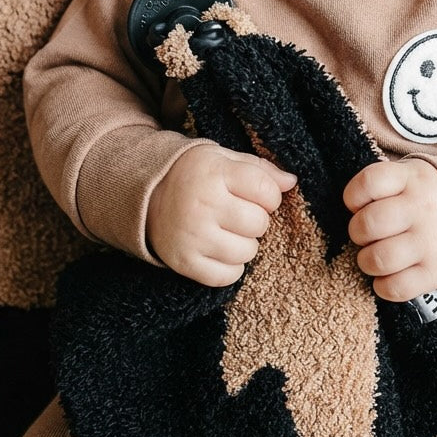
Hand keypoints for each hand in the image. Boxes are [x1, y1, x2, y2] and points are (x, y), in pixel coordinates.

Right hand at [146, 144, 295, 286]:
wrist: (145, 195)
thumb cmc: (195, 175)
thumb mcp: (224, 160)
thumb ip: (261, 169)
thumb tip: (292, 182)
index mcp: (215, 173)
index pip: (268, 192)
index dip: (269, 196)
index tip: (255, 195)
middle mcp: (203, 204)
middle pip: (260, 224)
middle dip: (255, 220)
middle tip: (236, 213)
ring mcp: (192, 236)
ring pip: (248, 252)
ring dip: (244, 244)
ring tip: (226, 231)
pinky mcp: (184, 262)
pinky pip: (228, 276)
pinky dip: (230, 267)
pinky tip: (218, 250)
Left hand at [343, 159, 436, 301]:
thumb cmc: (422, 199)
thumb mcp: (407, 177)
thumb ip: (378, 186)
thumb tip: (346, 212)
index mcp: (412, 178)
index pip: (368, 182)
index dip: (352, 197)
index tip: (359, 205)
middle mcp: (423, 208)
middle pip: (368, 224)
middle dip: (358, 232)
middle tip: (367, 235)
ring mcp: (431, 241)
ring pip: (379, 259)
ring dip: (367, 261)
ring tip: (375, 256)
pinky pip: (395, 288)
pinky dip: (383, 286)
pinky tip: (388, 275)